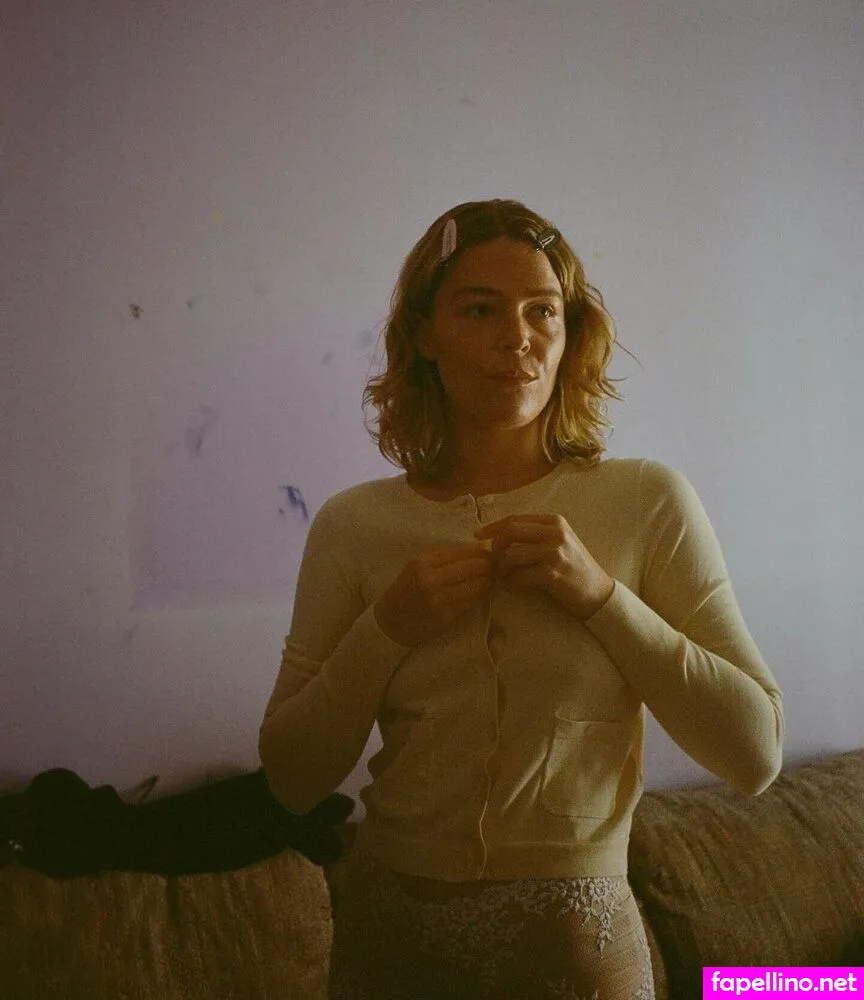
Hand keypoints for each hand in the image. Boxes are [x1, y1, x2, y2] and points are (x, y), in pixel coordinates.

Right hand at [373, 543, 492, 647]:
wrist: (390, 622)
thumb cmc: (405, 591)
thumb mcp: (416, 567)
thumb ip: (442, 558)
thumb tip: (475, 549)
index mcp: (422, 562)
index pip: (461, 551)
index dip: (479, 551)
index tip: (488, 552)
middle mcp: (430, 578)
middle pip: (472, 566)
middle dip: (487, 565)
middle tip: (495, 566)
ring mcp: (438, 598)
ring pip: (476, 584)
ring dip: (487, 581)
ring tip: (491, 579)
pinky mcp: (445, 615)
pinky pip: (471, 601)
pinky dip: (479, 595)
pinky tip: (482, 592)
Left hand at [474, 514, 614, 620]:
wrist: (598, 591)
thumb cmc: (574, 567)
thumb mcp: (558, 541)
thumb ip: (534, 534)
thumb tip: (498, 535)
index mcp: (554, 521)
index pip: (514, 519)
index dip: (492, 527)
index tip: (477, 535)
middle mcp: (555, 533)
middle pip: (510, 532)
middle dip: (495, 547)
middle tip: (493, 560)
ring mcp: (554, 553)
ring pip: (511, 554)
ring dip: (502, 567)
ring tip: (504, 574)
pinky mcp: (552, 573)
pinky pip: (519, 575)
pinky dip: (511, 581)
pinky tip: (514, 584)